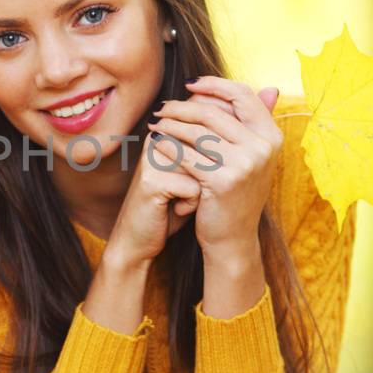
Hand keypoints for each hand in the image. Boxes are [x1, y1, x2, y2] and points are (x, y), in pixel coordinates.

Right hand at [100, 125, 205, 270]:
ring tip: (180, 200)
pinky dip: (191, 204)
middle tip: (184, 193)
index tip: (188, 181)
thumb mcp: (192, 175)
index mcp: (165, 133)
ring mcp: (152, 158)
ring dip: (200, 190)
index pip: (208, 137)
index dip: (209, 165)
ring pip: (204, 169)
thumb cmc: (170, 208)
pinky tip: (175, 209)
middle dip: (206, 177)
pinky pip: (194, 188)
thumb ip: (206, 154)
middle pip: (207, 152)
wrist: (138, 239)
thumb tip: (235, 139)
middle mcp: (156, 140)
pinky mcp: (152, 180)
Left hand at [146, 79, 282, 265]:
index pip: (243, 95)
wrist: (232, 236)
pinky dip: (167, 146)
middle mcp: (262, 148)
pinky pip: (186, 154)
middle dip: (182, 107)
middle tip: (162, 107)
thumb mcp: (254, 156)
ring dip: (170, 124)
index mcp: (272, 136)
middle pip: (213, 112)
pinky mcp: (221, 181)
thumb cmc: (237, 192)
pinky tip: (156, 143)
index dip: (215, 84)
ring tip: (156, 123)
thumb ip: (257, 123)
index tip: (190, 84)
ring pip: (196, 132)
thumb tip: (271, 87)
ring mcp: (244, 164)